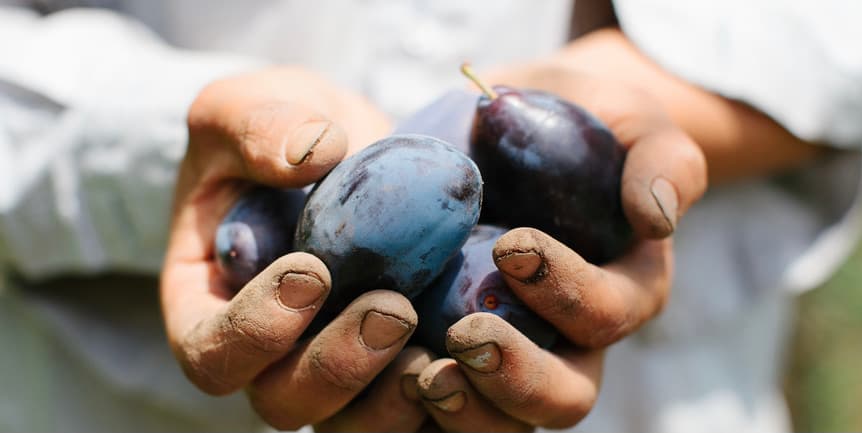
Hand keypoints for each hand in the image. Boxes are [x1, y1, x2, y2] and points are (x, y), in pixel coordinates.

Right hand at [160, 67, 434, 430]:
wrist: (335, 144)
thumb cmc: (272, 132)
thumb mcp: (243, 109)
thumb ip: (258, 126)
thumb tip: (315, 151)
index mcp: (210, 302)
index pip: (212, 353)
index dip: (255, 331)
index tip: (310, 269)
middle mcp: (268, 348)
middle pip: (284, 401)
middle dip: (337, 366)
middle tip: (391, 309)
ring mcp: (331, 358)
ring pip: (351, 421)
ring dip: (393, 395)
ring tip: (438, 342)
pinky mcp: (390, 357)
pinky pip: (412, 403)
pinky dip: (442, 391)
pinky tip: (475, 349)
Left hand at [414, 63, 706, 430]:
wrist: (500, 129)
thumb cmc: (573, 122)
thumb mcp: (627, 120)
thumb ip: (661, 158)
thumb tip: (658, 217)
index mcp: (619, 292)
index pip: (606, 315)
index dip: (567, 293)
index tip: (514, 246)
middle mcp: (566, 341)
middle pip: (561, 397)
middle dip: (518, 379)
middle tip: (468, 338)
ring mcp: (504, 356)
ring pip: (497, 422)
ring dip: (463, 410)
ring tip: (420, 374)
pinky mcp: (444, 354)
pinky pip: (431, 409)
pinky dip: (404, 405)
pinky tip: (374, 371)